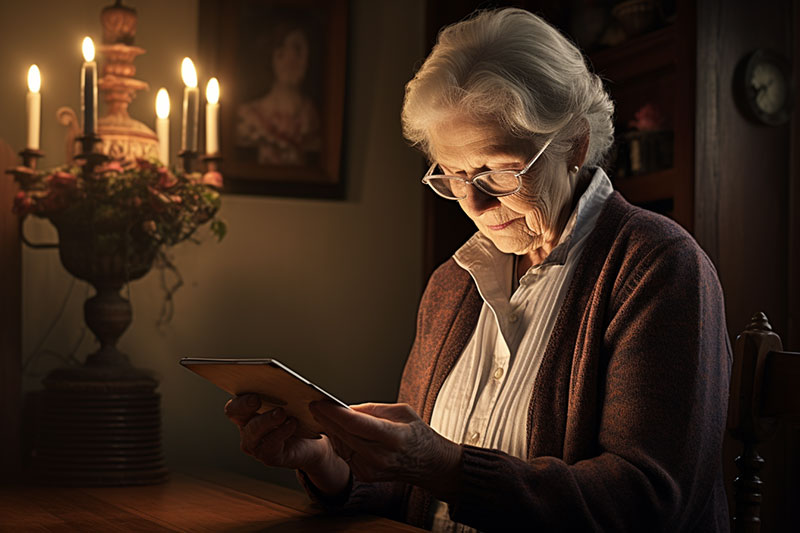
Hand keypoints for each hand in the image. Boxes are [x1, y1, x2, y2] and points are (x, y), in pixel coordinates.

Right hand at [224, 394, 348, 494]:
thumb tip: (293, 388)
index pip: (234, 404)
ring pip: (253, 430)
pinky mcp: (268, 456)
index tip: (252, 394)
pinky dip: (281, 432)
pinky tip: (292, 424)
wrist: (313, 441)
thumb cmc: (300, 415)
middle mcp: (246, 426)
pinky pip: (270, 444)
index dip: (239, 399)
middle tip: (257, 399)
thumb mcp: (294, 400)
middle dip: (245, 405)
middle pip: (235, 413)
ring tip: (281, 412)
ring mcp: (255, 444)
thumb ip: (289, 391)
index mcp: (248, 408)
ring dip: (266, 419)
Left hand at [310, 402, 461, 499]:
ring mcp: (372, 469)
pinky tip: (334, 430)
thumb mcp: (402, 412)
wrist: (429, 464)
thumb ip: (372, 410)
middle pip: (345, 435)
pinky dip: (339, 441)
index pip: (356, 424)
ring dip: (330, 430)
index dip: (335, 412)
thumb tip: (347, 408)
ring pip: (341, 446)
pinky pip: (345, 454)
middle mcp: (381, 456)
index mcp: (393, 437)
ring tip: (320, 414)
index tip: (320, 402)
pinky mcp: (365, 475)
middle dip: (326, 419)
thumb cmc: (417, 434)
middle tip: (314, 405)